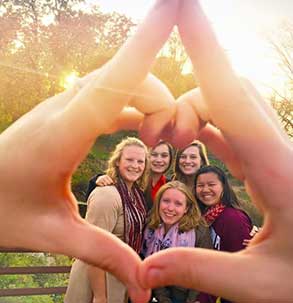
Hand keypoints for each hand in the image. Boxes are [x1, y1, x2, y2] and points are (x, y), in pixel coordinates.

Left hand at [0, 1, 179, 301]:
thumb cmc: (0, 211)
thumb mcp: (51, 235)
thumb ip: (101, 251)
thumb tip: (143, 282)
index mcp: (63, 134)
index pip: (114, 80)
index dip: (145, 43)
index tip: (173, 6)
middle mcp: (66, 109)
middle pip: (129, 81)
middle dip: (162, 102)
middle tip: (166, 142)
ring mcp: (66, 105)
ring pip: (121, 83)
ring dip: (149, 103)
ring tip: (155, 139)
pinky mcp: (68, 110)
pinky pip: (110, 94)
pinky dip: (134, 104)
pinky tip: (141, 127)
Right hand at [139, 1, 292, 301]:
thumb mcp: (261, 284)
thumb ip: (201, 271)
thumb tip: (144, 271)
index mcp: (278, 170)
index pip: (232, 97)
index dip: (206, 49)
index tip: (183, 8)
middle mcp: (277, 149)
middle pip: (227, 93)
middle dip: (184, 101)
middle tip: (158, 139)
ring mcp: (274, 150)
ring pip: (230, 104)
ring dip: (193, 111)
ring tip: (167, 141)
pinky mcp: (270, 158)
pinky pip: (233, 125)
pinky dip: (206, 122)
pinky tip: (189, 136)